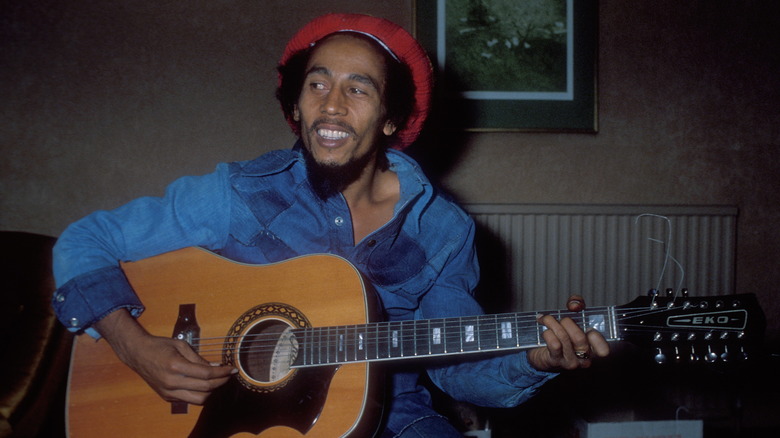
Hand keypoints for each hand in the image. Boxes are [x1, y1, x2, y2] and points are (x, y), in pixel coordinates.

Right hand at [94, 309, 235, 404]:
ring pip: (198, 399)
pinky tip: (204, 384)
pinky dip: (199, 393)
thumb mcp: (181, 345)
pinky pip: (188, 399)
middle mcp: (171, 382)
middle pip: (205, 389)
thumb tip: (216, 367)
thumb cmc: (160, 346)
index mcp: (176, 366)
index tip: (233, 369)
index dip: (223, 373)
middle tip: (228, 375)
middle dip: (221, 382)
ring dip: (212, 391)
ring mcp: (168, 392)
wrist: (138, 353)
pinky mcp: (166, 397)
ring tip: (218, 381)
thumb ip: (199, 358)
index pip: (206, 374)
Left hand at [527, 295, 609, 371]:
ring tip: (546, 319)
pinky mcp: (555, 361)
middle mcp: (584, 358)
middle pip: (579, 338)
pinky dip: (547, 333)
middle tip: (561, 320)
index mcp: (593, 348)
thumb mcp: (574, 316)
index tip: (588, 328)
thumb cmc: (562, 333)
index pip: (603, 349)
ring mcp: (570, 361)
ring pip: (564, 338)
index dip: (597, 338)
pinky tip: (545, 330)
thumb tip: (575, 305)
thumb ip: (578, 305)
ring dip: (552, 323)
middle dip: (567, 322)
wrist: (543, 353)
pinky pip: (553, 344)